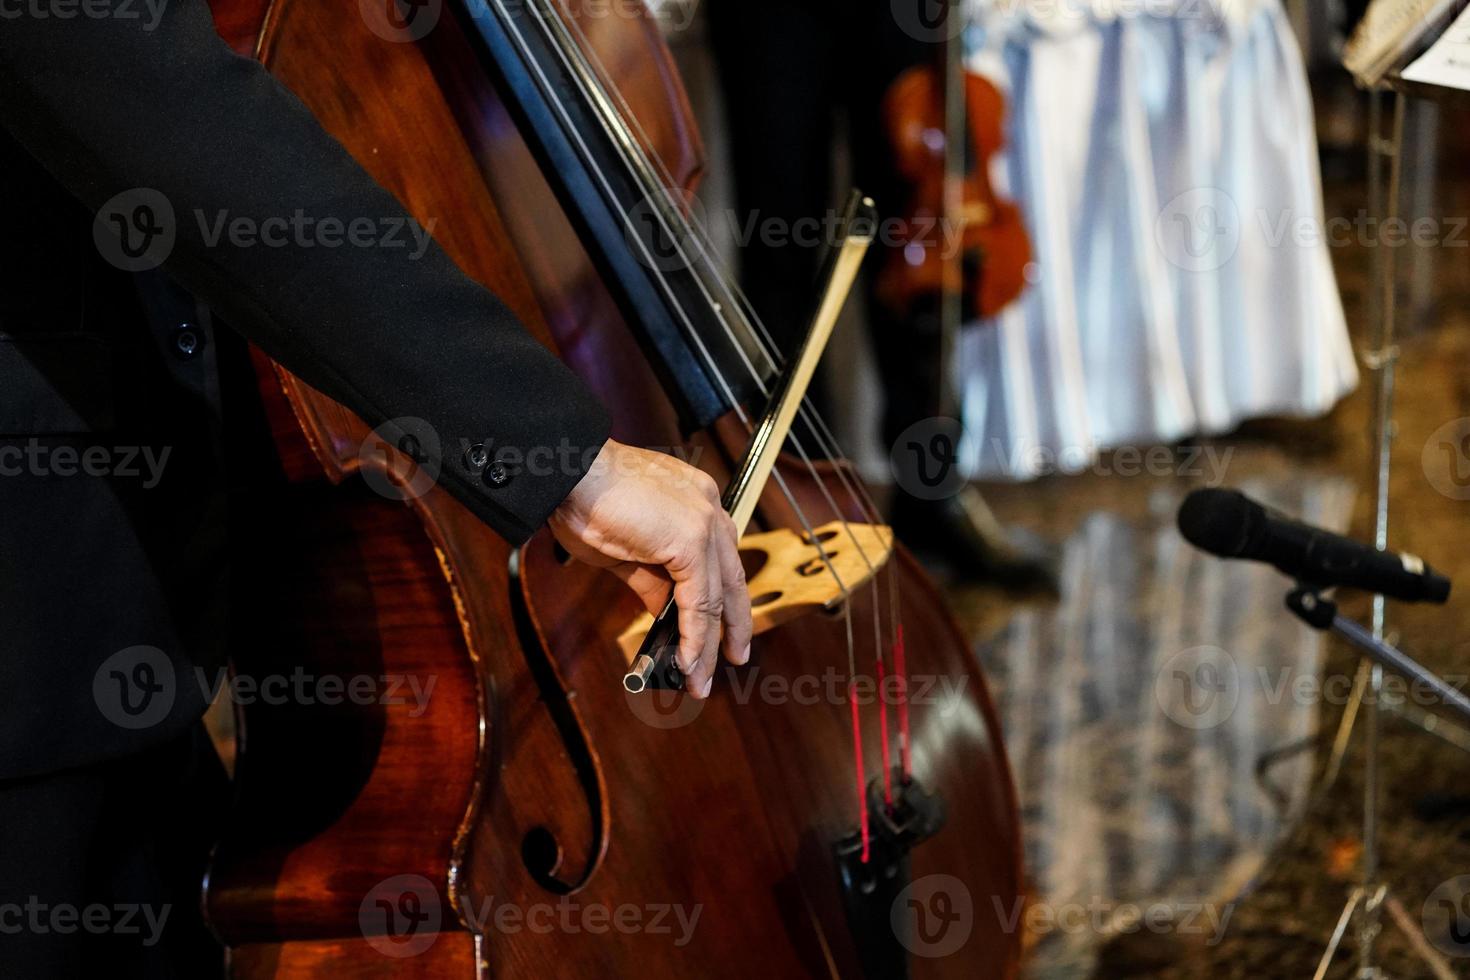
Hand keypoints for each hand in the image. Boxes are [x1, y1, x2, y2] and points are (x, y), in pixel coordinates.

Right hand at [549, 439, 751, 697]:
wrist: (567, 473)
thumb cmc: (584, 500)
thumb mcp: (625, 548)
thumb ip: (652, 580)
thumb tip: (666, 612)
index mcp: (696, 500)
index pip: (718, 558)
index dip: (719, 597)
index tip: (718, 626)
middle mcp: (709, 507)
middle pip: (731, 577)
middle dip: (733, 623)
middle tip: (734, 655)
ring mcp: (704, 522)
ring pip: (717, 595)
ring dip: (707, 642)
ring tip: (699, 677)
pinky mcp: (691, 540)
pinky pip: (699, 601)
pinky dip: (693, 636)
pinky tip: (687, 661)